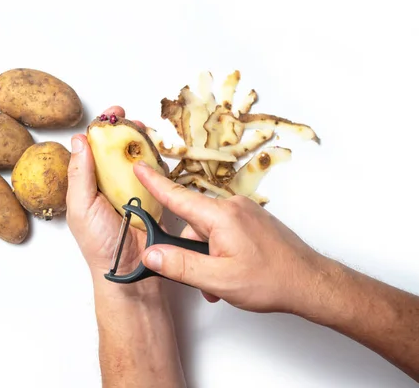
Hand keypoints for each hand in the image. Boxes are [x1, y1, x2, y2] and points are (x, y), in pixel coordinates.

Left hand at [66, 106, 151, 286]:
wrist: (130, 272)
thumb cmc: (100, 245)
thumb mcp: (81, 207)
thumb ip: (80, 175)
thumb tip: (79, 140)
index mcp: (89, 185)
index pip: (93, 150)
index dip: (101, 129)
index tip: (111, 115)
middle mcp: (109, 186)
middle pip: (117, 150)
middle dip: (124, 131)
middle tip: (130, 120)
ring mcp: (132, 192)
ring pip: (137, 159)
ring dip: (142, 142)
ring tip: (145, 130)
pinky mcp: (153, 200)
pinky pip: (156, 176)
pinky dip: (158, 161)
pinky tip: (158, 151)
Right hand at [134, 161, 327, 313]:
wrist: (311, 284)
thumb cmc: (272, 280)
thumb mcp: (218, 279)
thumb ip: (180, 266)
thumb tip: (151, 255)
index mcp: (221, 216)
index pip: (177, 196)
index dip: (153, 182)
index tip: (137, 165)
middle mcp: (233, 207)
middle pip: (192, 224)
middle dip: (190, 252)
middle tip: (203, 280)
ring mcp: (245, 213)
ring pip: (208, 232)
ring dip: (207, 257)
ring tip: (222, 283)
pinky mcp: (253, 221)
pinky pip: (224, 232)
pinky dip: (220, 252)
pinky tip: (231, 272)